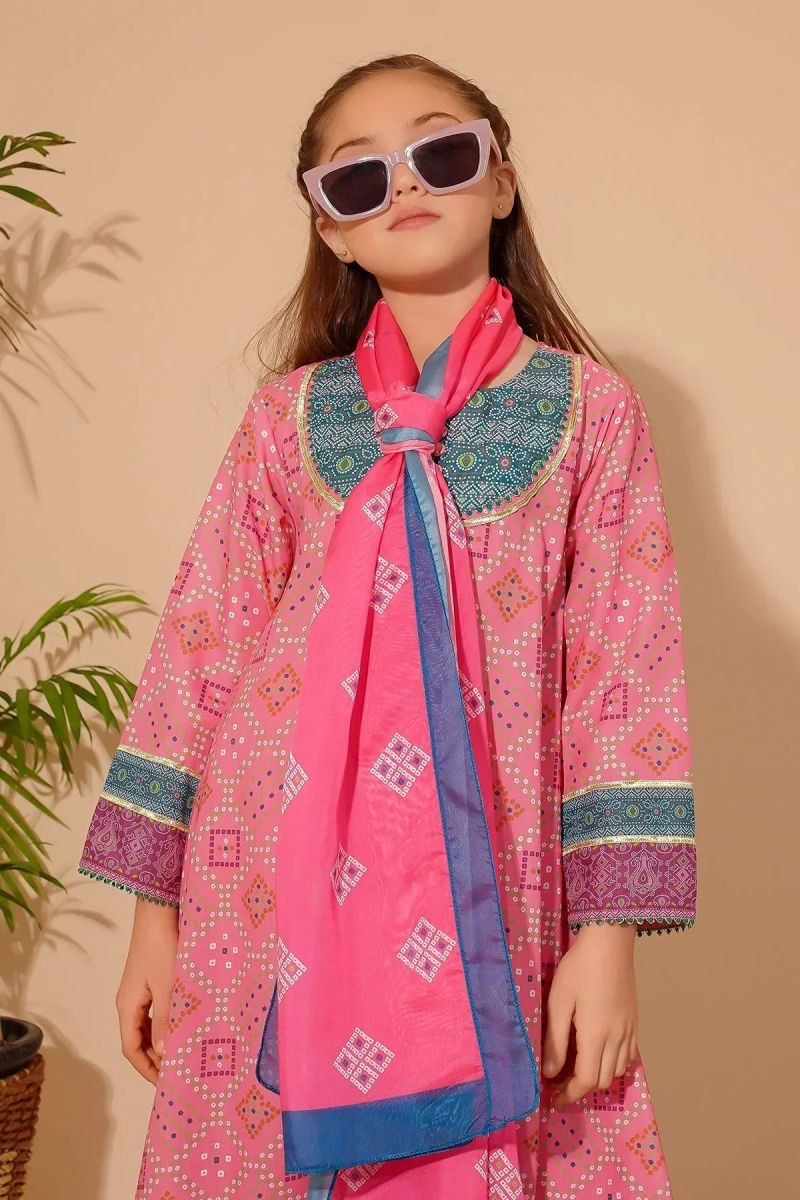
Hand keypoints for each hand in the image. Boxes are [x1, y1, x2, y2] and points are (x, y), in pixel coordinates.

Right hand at [115, 896, 178, 1083]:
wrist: (159, 909)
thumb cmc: (162, 947)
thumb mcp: (167, 986)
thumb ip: (167, 1020)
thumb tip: (165, 1054)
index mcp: (127, 1007)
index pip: (132, 1049)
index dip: (146, 1070)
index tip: (165, 1085)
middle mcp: (130, 1002)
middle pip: (138, 1040)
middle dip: (155, 1060)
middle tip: (179, 1074)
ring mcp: (140, 990)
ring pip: (148, 1026)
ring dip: (163, 1042)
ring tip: (184, 1055)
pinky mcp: (152, 979)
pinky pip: (156, 1011)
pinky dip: (168, 1024)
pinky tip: (185, 1026)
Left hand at [542, 922, 638, 1108]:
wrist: (610, 943)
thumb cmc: (579, 969)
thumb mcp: (559, 1002)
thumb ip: (555, 1040)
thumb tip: (549, 1072)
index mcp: (596, 1036)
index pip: (585, 1080)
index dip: (569, 1094)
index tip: (554, 1099)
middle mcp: (617, 1038)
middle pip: (602, 1080)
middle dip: (581, 1088)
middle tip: (560, 1083)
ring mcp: (630, 1030)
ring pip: (617, 1070)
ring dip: (598, 1077)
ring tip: (577, 1070)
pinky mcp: (635, 1021)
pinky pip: (628, 1056)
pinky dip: (613, 1064)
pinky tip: (599, 1053)